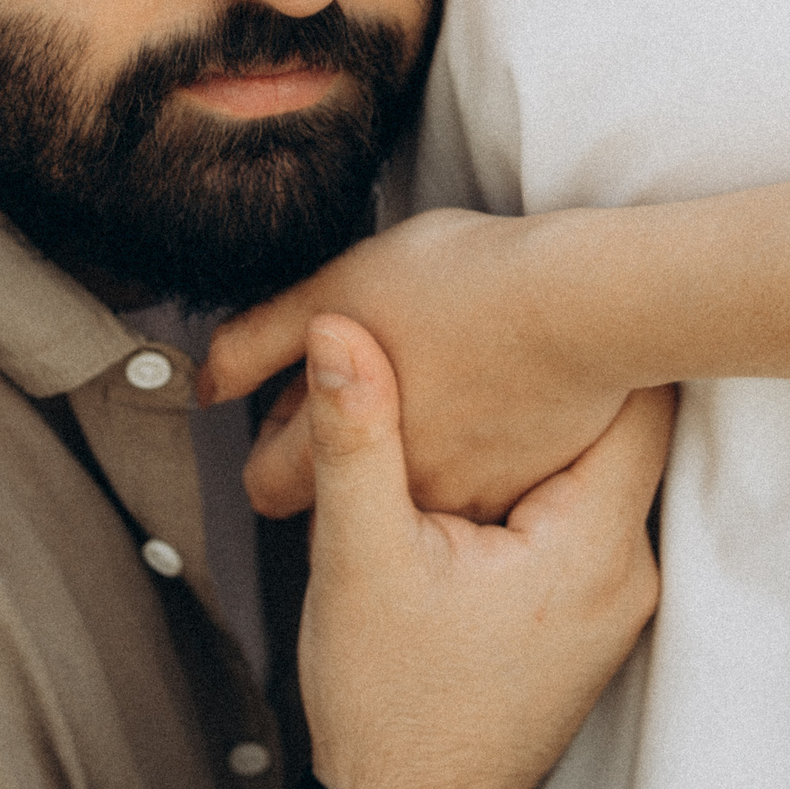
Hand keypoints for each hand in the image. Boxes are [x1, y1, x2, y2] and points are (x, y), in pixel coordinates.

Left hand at [205, 207, 640, 523]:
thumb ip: (257, 340)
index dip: (276, 427)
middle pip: (336, 501)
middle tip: (369, 387)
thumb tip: (208, 383)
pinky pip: (486, 492)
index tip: (305, 384)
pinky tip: (497, 400)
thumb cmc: (457, 283)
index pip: (267, 483)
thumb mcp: (334, 287)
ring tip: (444, 383)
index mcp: (340, 452)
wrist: (582, 303)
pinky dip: (479, 457)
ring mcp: (471, 506)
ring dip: (413, 457)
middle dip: (334, 456)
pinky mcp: (534, 494)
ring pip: (414, 499)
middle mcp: (399, 500)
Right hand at [297, 315, 671, 788]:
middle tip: (512, 306)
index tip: (553, 278)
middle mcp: (627, 569)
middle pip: (621, 428)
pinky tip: (481, 453)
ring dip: (545, 423)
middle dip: (566, 372)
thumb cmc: (389, 705)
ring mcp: (614, 594)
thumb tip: (338, 333)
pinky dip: (537, 474)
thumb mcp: (357, 558)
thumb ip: (354, 436)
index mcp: (589, 547)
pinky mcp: (588, 608)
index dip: (598, 332)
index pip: (639, 399)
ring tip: (490, 368)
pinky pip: (581, 511)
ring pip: (598, 468)